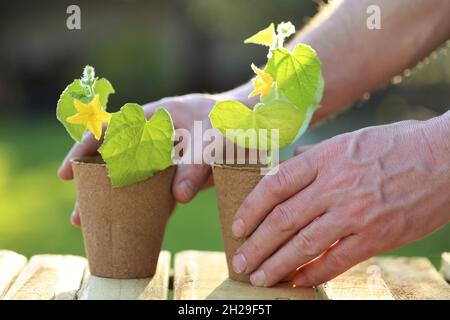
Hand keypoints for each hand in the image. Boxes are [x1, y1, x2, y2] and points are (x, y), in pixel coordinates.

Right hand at [58, 93, 218, 225]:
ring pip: (133, 182)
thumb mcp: (212, 138)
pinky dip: (146, 211)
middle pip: (114, 162)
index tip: (67, 172)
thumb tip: (178, 196)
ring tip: (97, 227)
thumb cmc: (226, 122)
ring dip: (117, 203)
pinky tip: (134, 228)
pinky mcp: (177, 178)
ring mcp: (163, 160)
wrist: (248, 126)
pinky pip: (156, 195)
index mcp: (153, 119)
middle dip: (95, 188)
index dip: (85, 150)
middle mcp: (153, 140)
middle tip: (78, 216)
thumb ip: (195, 164)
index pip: (110, 130)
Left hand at [231, 113, 449, 286]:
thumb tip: (291, 162)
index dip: (251, 207)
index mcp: (326, 158)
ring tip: (258, 277)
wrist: (447, 156)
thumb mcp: (351, 139)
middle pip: (283, 219)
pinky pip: (337, 260)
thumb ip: (317, 155)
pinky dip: (313, 273)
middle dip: (256, 244)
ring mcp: (356, 212)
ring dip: (276, 264)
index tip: (237, 225)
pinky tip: (297, 281)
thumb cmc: (398, 144)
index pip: (275, 184)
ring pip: (304, 243)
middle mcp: (335, 186)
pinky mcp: (378, 236)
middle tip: (240, 261)